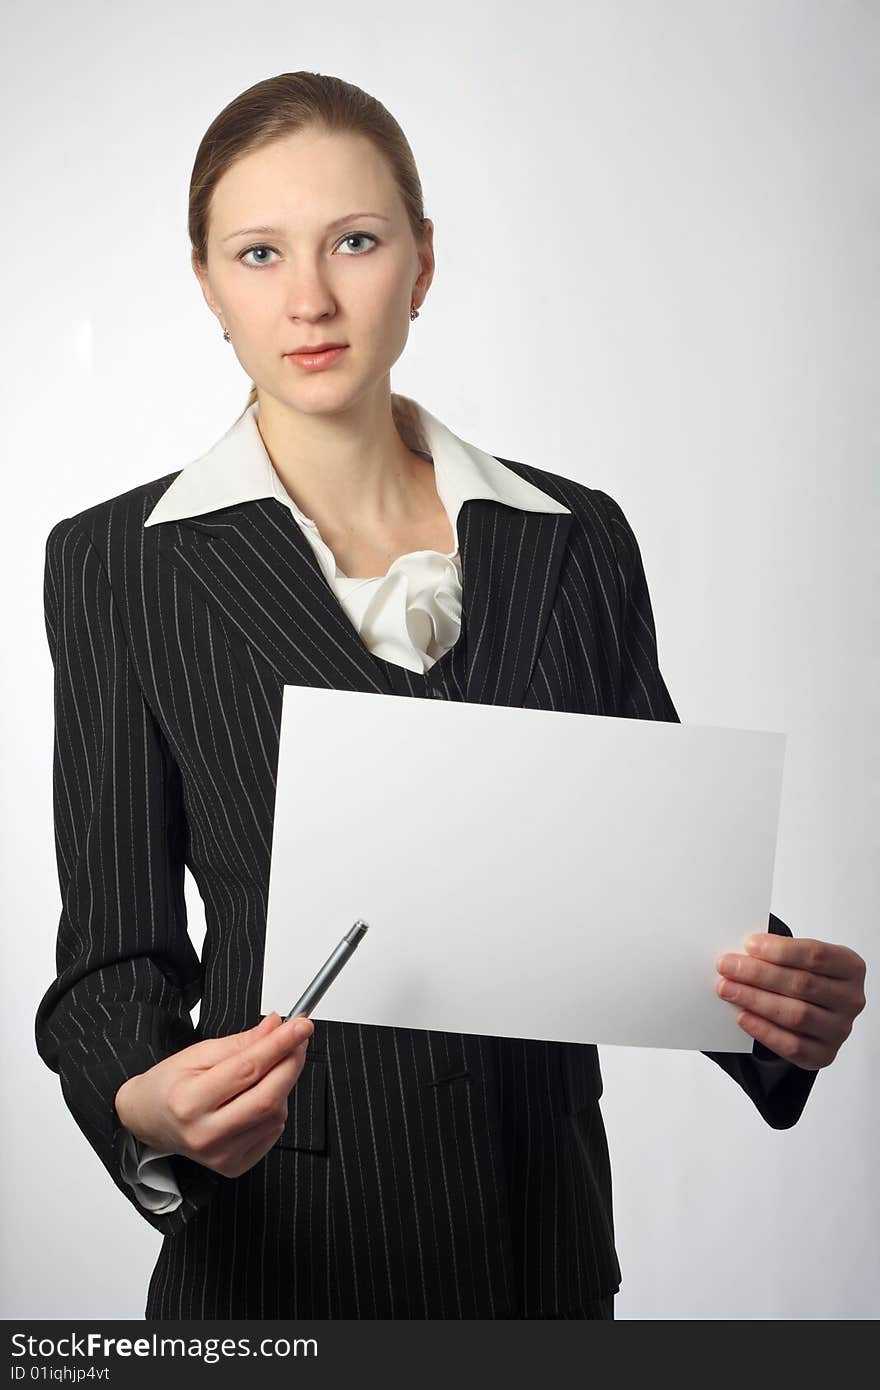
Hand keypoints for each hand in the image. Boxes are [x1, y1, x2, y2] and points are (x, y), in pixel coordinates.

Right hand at [114, 1012, 313, 1178]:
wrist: (149, 1120)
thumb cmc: (170, 1084)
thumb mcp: (199, 1053)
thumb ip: (241, 1042)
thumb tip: (277, 1026)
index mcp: (189, 1101)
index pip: (247, 1069)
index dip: (280, 1044)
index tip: (301, 1025)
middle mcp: (204, 1134)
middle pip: (268, 1098)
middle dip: (291, 1063)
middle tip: (299, 1039)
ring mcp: (221, 1155)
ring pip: (275, 1115)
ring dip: (283, 1085)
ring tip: (267, 1069)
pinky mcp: (234, 1166)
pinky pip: (273, 1132)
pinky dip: (276, 1108)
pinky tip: (259, 1095)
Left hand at [715, 935, 866, 1069]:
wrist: (811, 1013)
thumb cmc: (802, 977)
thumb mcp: (799, 959)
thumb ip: (778, 954)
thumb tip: (742, 952)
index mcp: (850, 967)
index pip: (816, 955)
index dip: (780, 949)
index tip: (749, 944)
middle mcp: (850, 999)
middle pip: (802, 984)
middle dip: (758, 974)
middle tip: (726, 967)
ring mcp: (839, 1029)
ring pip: (796, 1014)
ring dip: (756, 1000)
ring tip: (727, 989)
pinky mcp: (824, 1054)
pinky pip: (792, 1045)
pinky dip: (763, 1030)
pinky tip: (742, 1016)